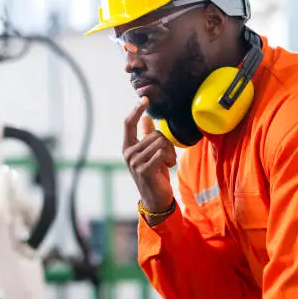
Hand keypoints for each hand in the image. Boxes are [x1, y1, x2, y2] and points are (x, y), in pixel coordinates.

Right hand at [123, 97, 176, 212]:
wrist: (155, 198)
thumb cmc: (153, 173)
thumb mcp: (149, 152)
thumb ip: (145, 135)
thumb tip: (145, 117)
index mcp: (127, 146)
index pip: (128, 124)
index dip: (136, 110)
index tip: (145, 99)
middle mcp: (128, 153)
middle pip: (153, 134)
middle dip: (166, 143)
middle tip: (167, 156)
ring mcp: (135, 162)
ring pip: (160, 143)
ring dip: (170, 152)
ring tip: (167, 163)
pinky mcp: (144, 170)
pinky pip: (162, 153)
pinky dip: (170, 158)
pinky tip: (168, 166)